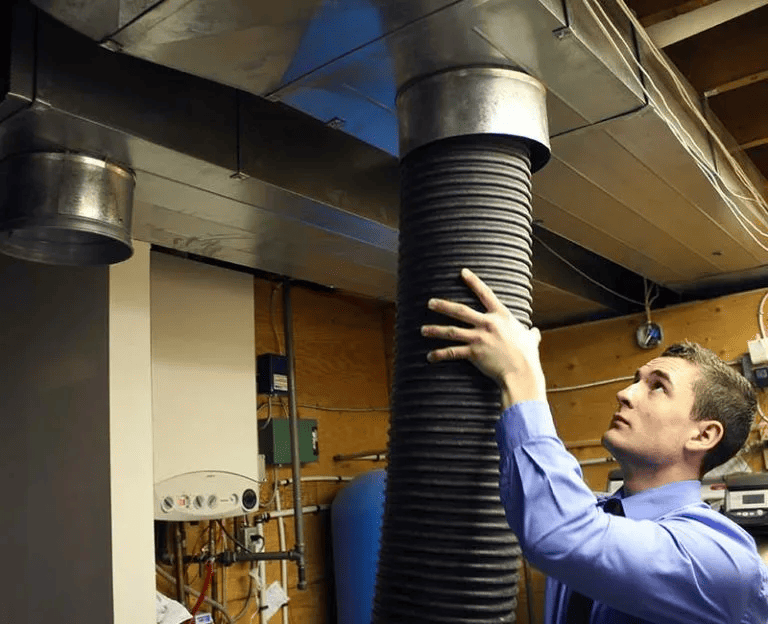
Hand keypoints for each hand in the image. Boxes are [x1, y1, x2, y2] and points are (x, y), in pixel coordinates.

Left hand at [421, 268, 546, 406]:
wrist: (522, 372)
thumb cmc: (528, 356)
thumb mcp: (531, 340)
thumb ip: (530, 334)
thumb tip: (535, 333)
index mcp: (501, 316)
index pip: (485, 294)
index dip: (473, 282)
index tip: (462, 272)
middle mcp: (488, 324)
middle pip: (460, 311)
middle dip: (443, 306)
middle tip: (430, 302)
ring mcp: (479, 338)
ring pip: (451, 331)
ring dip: (435, 330)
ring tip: (423, 330)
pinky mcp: (474, 353)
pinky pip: (452, 352)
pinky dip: (439, 354)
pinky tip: (429, 356)